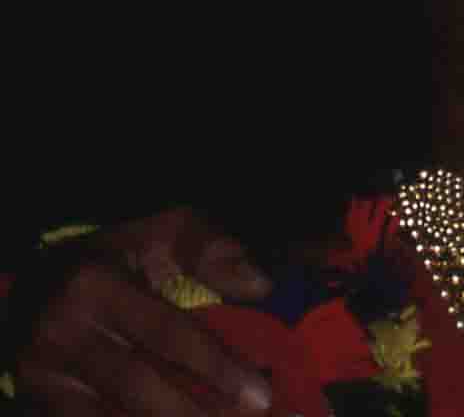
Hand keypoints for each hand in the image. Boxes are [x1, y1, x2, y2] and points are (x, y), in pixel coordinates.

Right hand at [12, 208, 274, 415]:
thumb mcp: (162, 231)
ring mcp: (42, 369)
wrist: (43, 275)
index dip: (216, 368)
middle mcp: (62, 331)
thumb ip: (210, 249)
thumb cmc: (119, 252)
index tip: (260, 396)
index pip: (167, 335)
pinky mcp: (37, 394)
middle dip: (195, 412)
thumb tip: (259, 285)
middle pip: (138, 387)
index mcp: (97, 285)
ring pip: (111, 415)